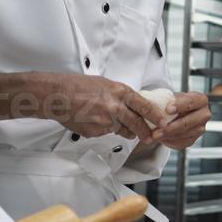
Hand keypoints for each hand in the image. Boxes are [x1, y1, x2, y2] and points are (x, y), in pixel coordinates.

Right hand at [38, 73, 160, 140]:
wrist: (58, 96)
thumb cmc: (78, 87)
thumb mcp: (106, 84)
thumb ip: (121, 96)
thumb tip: (132, 105)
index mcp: (120, 93)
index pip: (145, 106)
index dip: (156, 116)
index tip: (164, 123)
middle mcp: (115, 107)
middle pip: (137, 124)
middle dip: (145, 132)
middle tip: (149, 137)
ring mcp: (105, 122)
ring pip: (121, 130)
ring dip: (123, 130)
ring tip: (117, 124)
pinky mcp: (95, 132)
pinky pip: (105, 133)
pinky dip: (103, 130)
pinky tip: (94, 121)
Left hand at [149, 91, 210, 149]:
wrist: (172, 112)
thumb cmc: (172, 102)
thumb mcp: (170, 97)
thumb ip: (166, 101)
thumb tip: (156, 106)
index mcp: (201, 100)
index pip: (192, 102)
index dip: (180, 106)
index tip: (168, 109)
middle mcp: (204, 114)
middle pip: (189, 121)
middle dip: (173, 125)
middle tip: (161, 127)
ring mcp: (200, 128)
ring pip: (185, 134)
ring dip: (169, 135)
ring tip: (156, 135)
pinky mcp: (193, 139)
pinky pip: (181, 143)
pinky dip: (169, 141)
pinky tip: (161, 137)